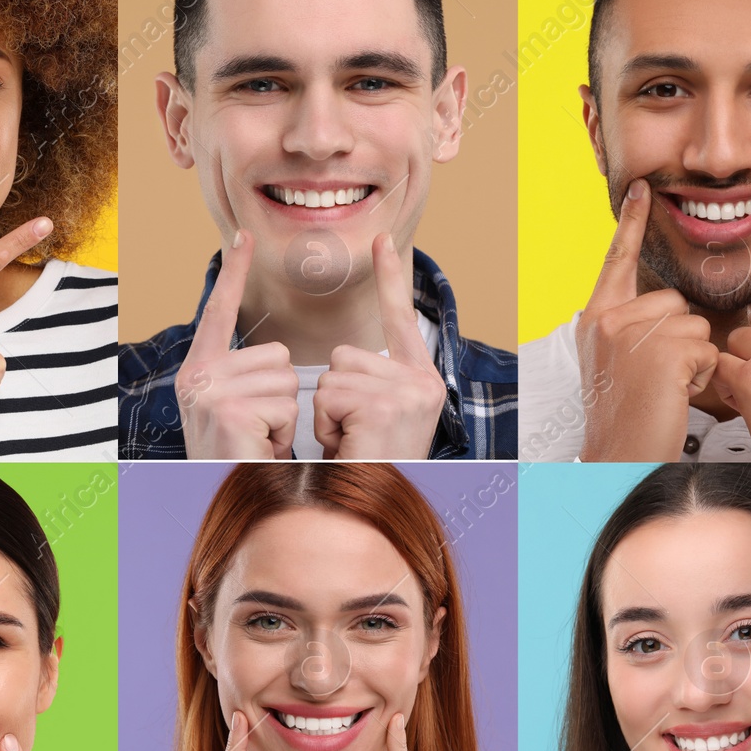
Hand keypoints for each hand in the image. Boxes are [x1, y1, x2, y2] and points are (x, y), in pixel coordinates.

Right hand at [177, 232, 299, 459]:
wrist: (216, 495)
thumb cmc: (238, 460)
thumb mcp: (234, 409)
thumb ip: (246, 377)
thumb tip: (279, 358)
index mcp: (197, 370)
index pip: (220, 311)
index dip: (233, 272)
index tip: (243, 235)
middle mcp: (196, 376)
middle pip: (276, 355)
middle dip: (282, 394)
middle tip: (259, 430)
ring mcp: (210, 392)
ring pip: (286, 380)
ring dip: (285, 417)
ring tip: (260, 441)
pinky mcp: (229, 409)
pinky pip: (286, 406)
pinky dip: (283, 433)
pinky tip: (259, 448)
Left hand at [313, 234, 446, 458]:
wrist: (372, 512)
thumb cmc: (366, 472)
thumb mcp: (371, 420)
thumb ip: (364, 384)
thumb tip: (339, 357)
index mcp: (420, 380)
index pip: (398, 319)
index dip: (389, 277)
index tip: (382, 238)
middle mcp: (424, 381)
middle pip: (345, 355)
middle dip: (333, 397)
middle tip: (353, 437)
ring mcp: (409, 391)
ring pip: (332, 375)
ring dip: (328, 414)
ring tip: (352, 444)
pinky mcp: (388, 403)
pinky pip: (329, 395)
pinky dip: (327, 426)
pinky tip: (350, 447)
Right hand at [575, 178, 719, 460]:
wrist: (618, 457)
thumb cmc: (624, 420)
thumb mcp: (613, 364)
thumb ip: (630, 329)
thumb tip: (668, 310)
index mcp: (595, 320)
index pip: (617, 260)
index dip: (632, 224)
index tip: (641, 190)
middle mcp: (608, 320)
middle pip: (672, 300)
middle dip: (680, 336)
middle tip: (658, 377)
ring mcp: (633, 334)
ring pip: (693, 325)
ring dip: (694, 359)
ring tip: (666, 389)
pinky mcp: (662, 351)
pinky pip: (705, 348)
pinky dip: (701, 376)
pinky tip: (675, 395)